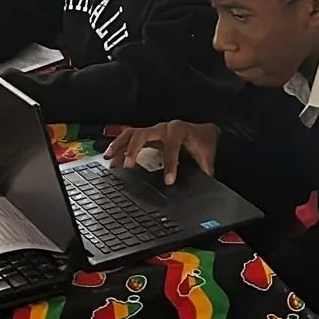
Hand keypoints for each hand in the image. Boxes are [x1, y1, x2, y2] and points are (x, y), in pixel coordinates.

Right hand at [105, 121, 219, 185]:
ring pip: (133, 133)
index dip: (170, 163)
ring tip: (110, 158)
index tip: (168, 180)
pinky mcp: (148, 135)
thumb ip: (205, 172)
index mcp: (180, 131)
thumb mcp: (207, 158)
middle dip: (135, 148)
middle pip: (144, 133)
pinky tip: (111, 156)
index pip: (172, 145)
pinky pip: (130, 137)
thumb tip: (206, 190)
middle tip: (127, 165)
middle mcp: (164, 128)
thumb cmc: (205, 143)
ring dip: (120, 144)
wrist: (204, 132)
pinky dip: (119, 145)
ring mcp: (154, 130)